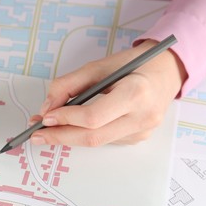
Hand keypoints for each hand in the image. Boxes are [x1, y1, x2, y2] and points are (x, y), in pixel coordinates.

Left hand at [29, 39, 186, 146]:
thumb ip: (69, 85)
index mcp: (135, 93)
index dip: (66, 119)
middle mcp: (142, 118)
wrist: (167, 72)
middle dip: (61, 137)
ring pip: (98, 142)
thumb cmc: (134, 64)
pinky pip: (106, 140)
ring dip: (71, 137)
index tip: (44, 118)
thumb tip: (47, 109)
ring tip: (51, 129)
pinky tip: (77, 127)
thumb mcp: (100, 65)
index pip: (93, 117)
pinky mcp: (139, 138)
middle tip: (37, 135)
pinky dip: (87, 134)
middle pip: (93, 137)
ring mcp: (142, 132)